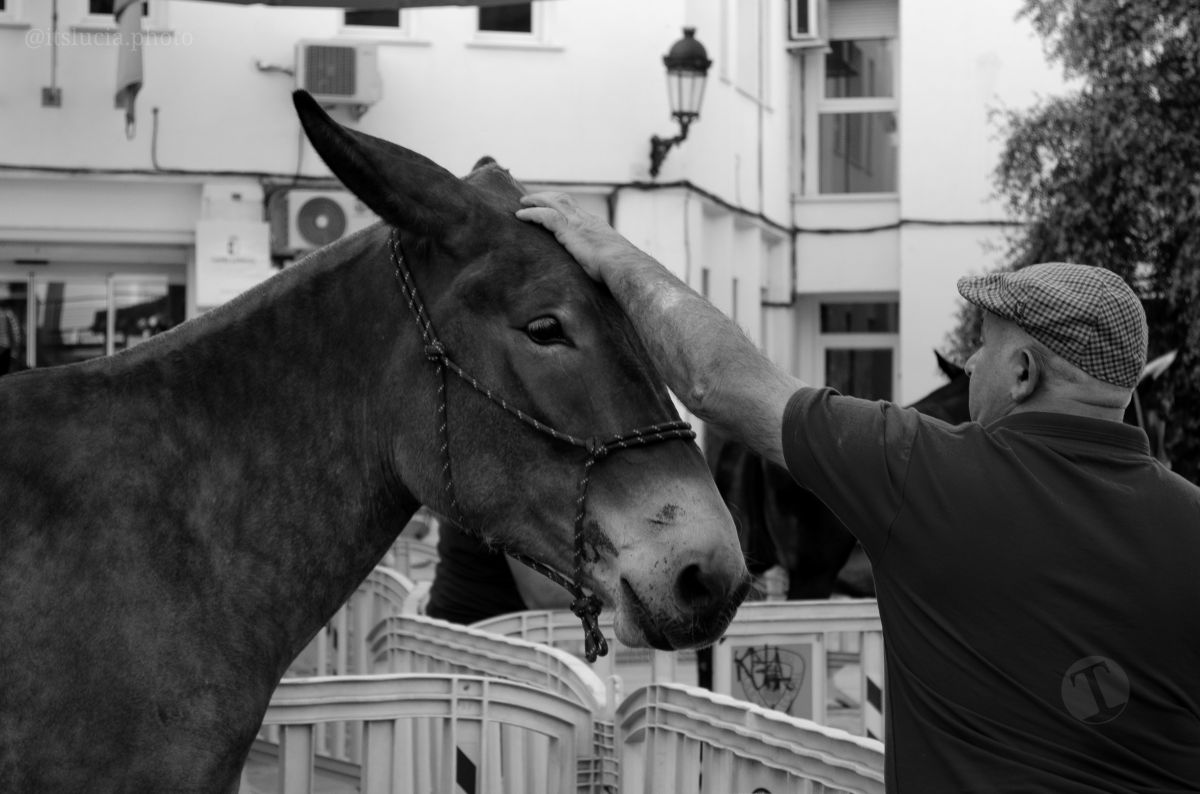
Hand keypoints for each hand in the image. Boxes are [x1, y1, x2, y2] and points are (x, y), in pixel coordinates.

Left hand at [516, 192, 641, 281]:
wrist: (624, 265)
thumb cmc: (620, 270)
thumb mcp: (611, 262)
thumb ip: (603, 262)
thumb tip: (603, 274)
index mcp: (597, 226)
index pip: (577, 211)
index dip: (563, 207)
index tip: (553, 208)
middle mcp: (586, 219)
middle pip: (564, 199)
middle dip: (547, 197)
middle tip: (532, 199)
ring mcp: (577, 222)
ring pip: (552, 201)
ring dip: (536, 201)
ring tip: (523, 204)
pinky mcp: (568, 229)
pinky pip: (544, 216)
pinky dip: (531, 214)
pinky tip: (520, 216)